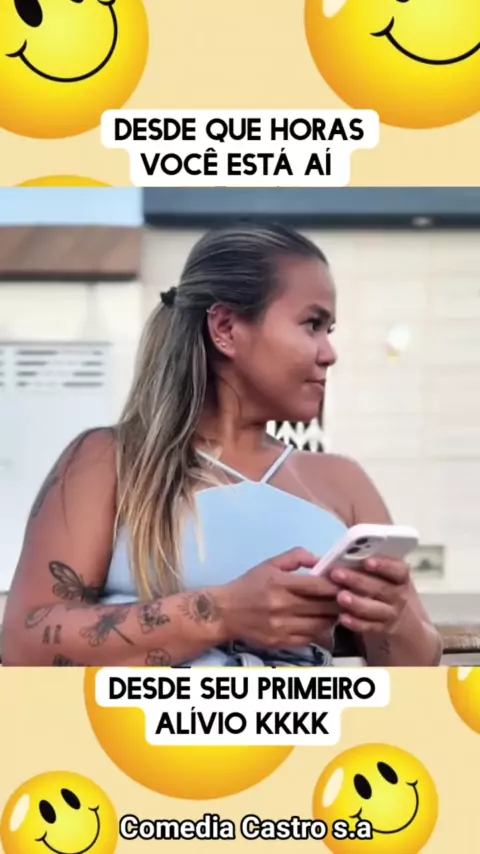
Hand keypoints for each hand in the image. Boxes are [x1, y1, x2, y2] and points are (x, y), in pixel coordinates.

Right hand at [219, 548, 340, 648]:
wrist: (224, 613)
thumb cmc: (249, 586)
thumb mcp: (269, 564)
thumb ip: (296, 557)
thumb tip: (320, 560)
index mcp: (280, 584)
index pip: (317, 585)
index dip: (337, 584)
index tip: (348, 581)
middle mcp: (282, 607)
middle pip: (323, 606)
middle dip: (341, 601)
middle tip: (351, 596)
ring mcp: (282, 627)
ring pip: (321, 625)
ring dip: (334, 617)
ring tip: (338, 609)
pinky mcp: (281, 643)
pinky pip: (310, 638)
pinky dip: (320, 631)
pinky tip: (322, 623)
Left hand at [330, 557, 409, 634]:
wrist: (401, 617)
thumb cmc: (382, 585)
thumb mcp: (381, 572)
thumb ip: (360, 559)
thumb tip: (329, 547)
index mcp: (400, 577)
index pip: (398, 570)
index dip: (384, 565)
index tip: (366, 561)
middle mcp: (399, 595)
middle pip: (381, 588)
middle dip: (358, 580)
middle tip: (336, 574)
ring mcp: (391, 613)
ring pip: (375, 609)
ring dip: (357, 603)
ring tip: (340, 596)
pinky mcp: (382, 629)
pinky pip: (370, 627)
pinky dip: (356, 623)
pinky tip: (342, 617)